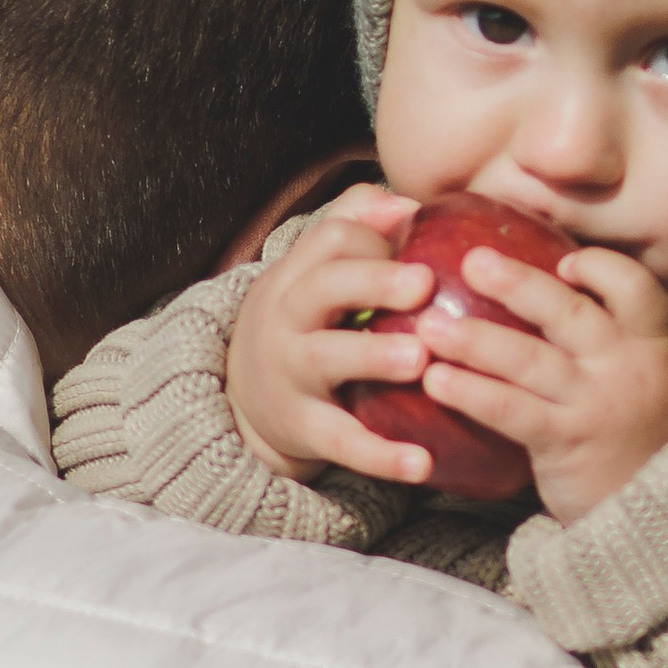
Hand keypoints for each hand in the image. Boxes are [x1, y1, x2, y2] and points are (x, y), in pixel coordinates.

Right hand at [224, 190, 440, 485]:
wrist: (244, 400)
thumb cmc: (308, 322)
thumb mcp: (316, 272)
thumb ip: (356, 226)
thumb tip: (405, 203)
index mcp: (300, 274)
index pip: (332, 241)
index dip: (374, 239)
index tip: (420, 248)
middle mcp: (289, 319)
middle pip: (323, 288)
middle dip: (372, 281)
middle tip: (423, 283)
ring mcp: (292, 374)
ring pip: (328, 359)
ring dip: (373, 357)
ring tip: (418, 360)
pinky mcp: (304, 429)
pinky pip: (342, 441)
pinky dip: (380, 456)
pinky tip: (423, 464)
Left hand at [413, 237, 667, 520]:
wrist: (665, 506)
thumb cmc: (648, 427)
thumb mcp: (657, 372)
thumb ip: (622, 333)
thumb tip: (560, 283)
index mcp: (654, 341)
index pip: (635, 287)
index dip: (600, 268)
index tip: (566, 260)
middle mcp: (626, 365)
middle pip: (569, 313)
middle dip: (518, 284)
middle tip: (473, 262)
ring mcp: (594, 404)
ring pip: (528, 359)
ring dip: (475, 339)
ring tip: (429, 327)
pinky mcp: (564, 442)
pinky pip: (510, 410)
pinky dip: (470, 392)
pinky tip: (435, 381)